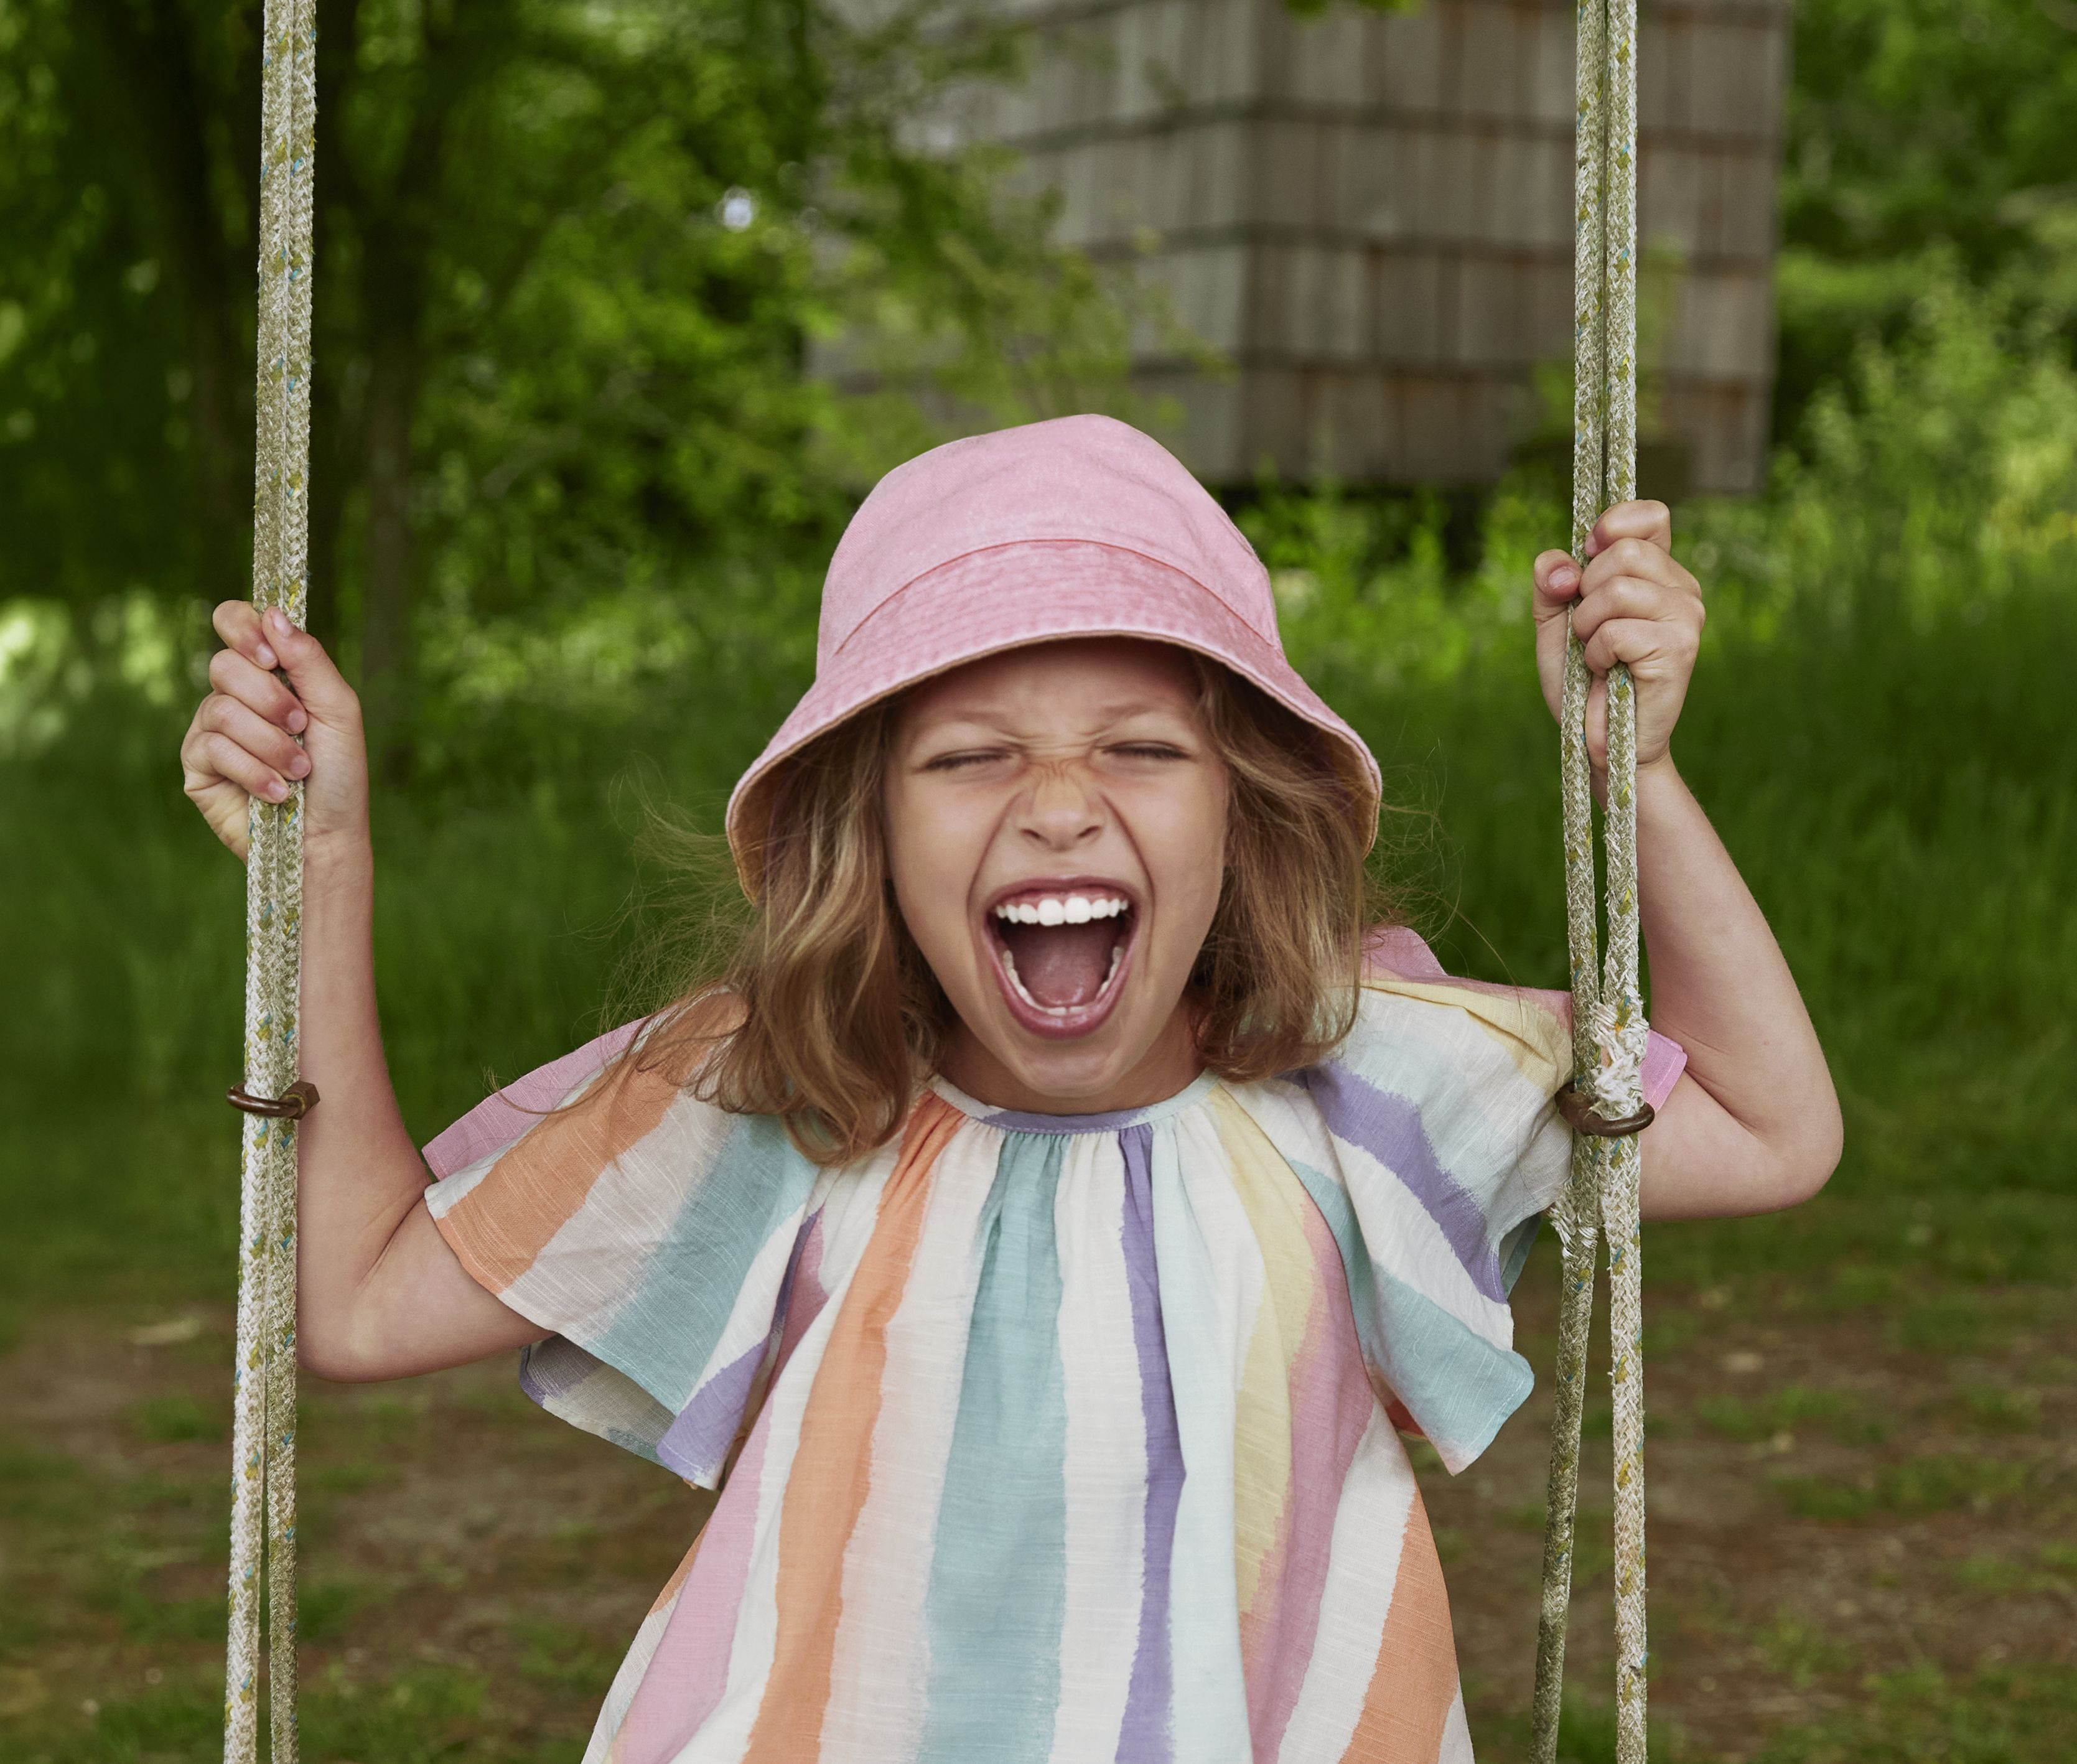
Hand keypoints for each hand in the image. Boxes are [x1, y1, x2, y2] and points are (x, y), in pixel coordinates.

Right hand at [180, 603, 368, 861]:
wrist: (328, 834)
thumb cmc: (339, 773)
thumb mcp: (338, 710)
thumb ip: (308, 660)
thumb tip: (272, 613)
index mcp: (270, 673)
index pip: (233, 621)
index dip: (244, 629)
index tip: (271, 658)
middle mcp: (235, 695)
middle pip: (224, 665)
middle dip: (270, 700)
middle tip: (301, 727)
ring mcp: (211, 729)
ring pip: (220, 709)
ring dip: (269, 743)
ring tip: (299, 770)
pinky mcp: (197, 766)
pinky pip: (211, 747)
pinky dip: (253, 770)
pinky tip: (278, 791)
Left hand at [1532, 500, 1704, 775]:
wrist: (1601, 742)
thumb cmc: (1583, 683)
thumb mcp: (1555, 624)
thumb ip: (1551, 583)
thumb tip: (1562, 564)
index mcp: (1657, 573)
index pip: (1650, 515)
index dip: (1612, 526)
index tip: (1588, 556)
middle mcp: (1681, 588)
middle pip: (1624, 552)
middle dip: (1587, 592)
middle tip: (1590, 630)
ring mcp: (1686, 617)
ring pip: (1619, 589)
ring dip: (1588, 626)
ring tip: (1597, 654)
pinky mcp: (1680, 649)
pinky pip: (1617, 630)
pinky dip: (1597, 653)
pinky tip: (1607, 672)